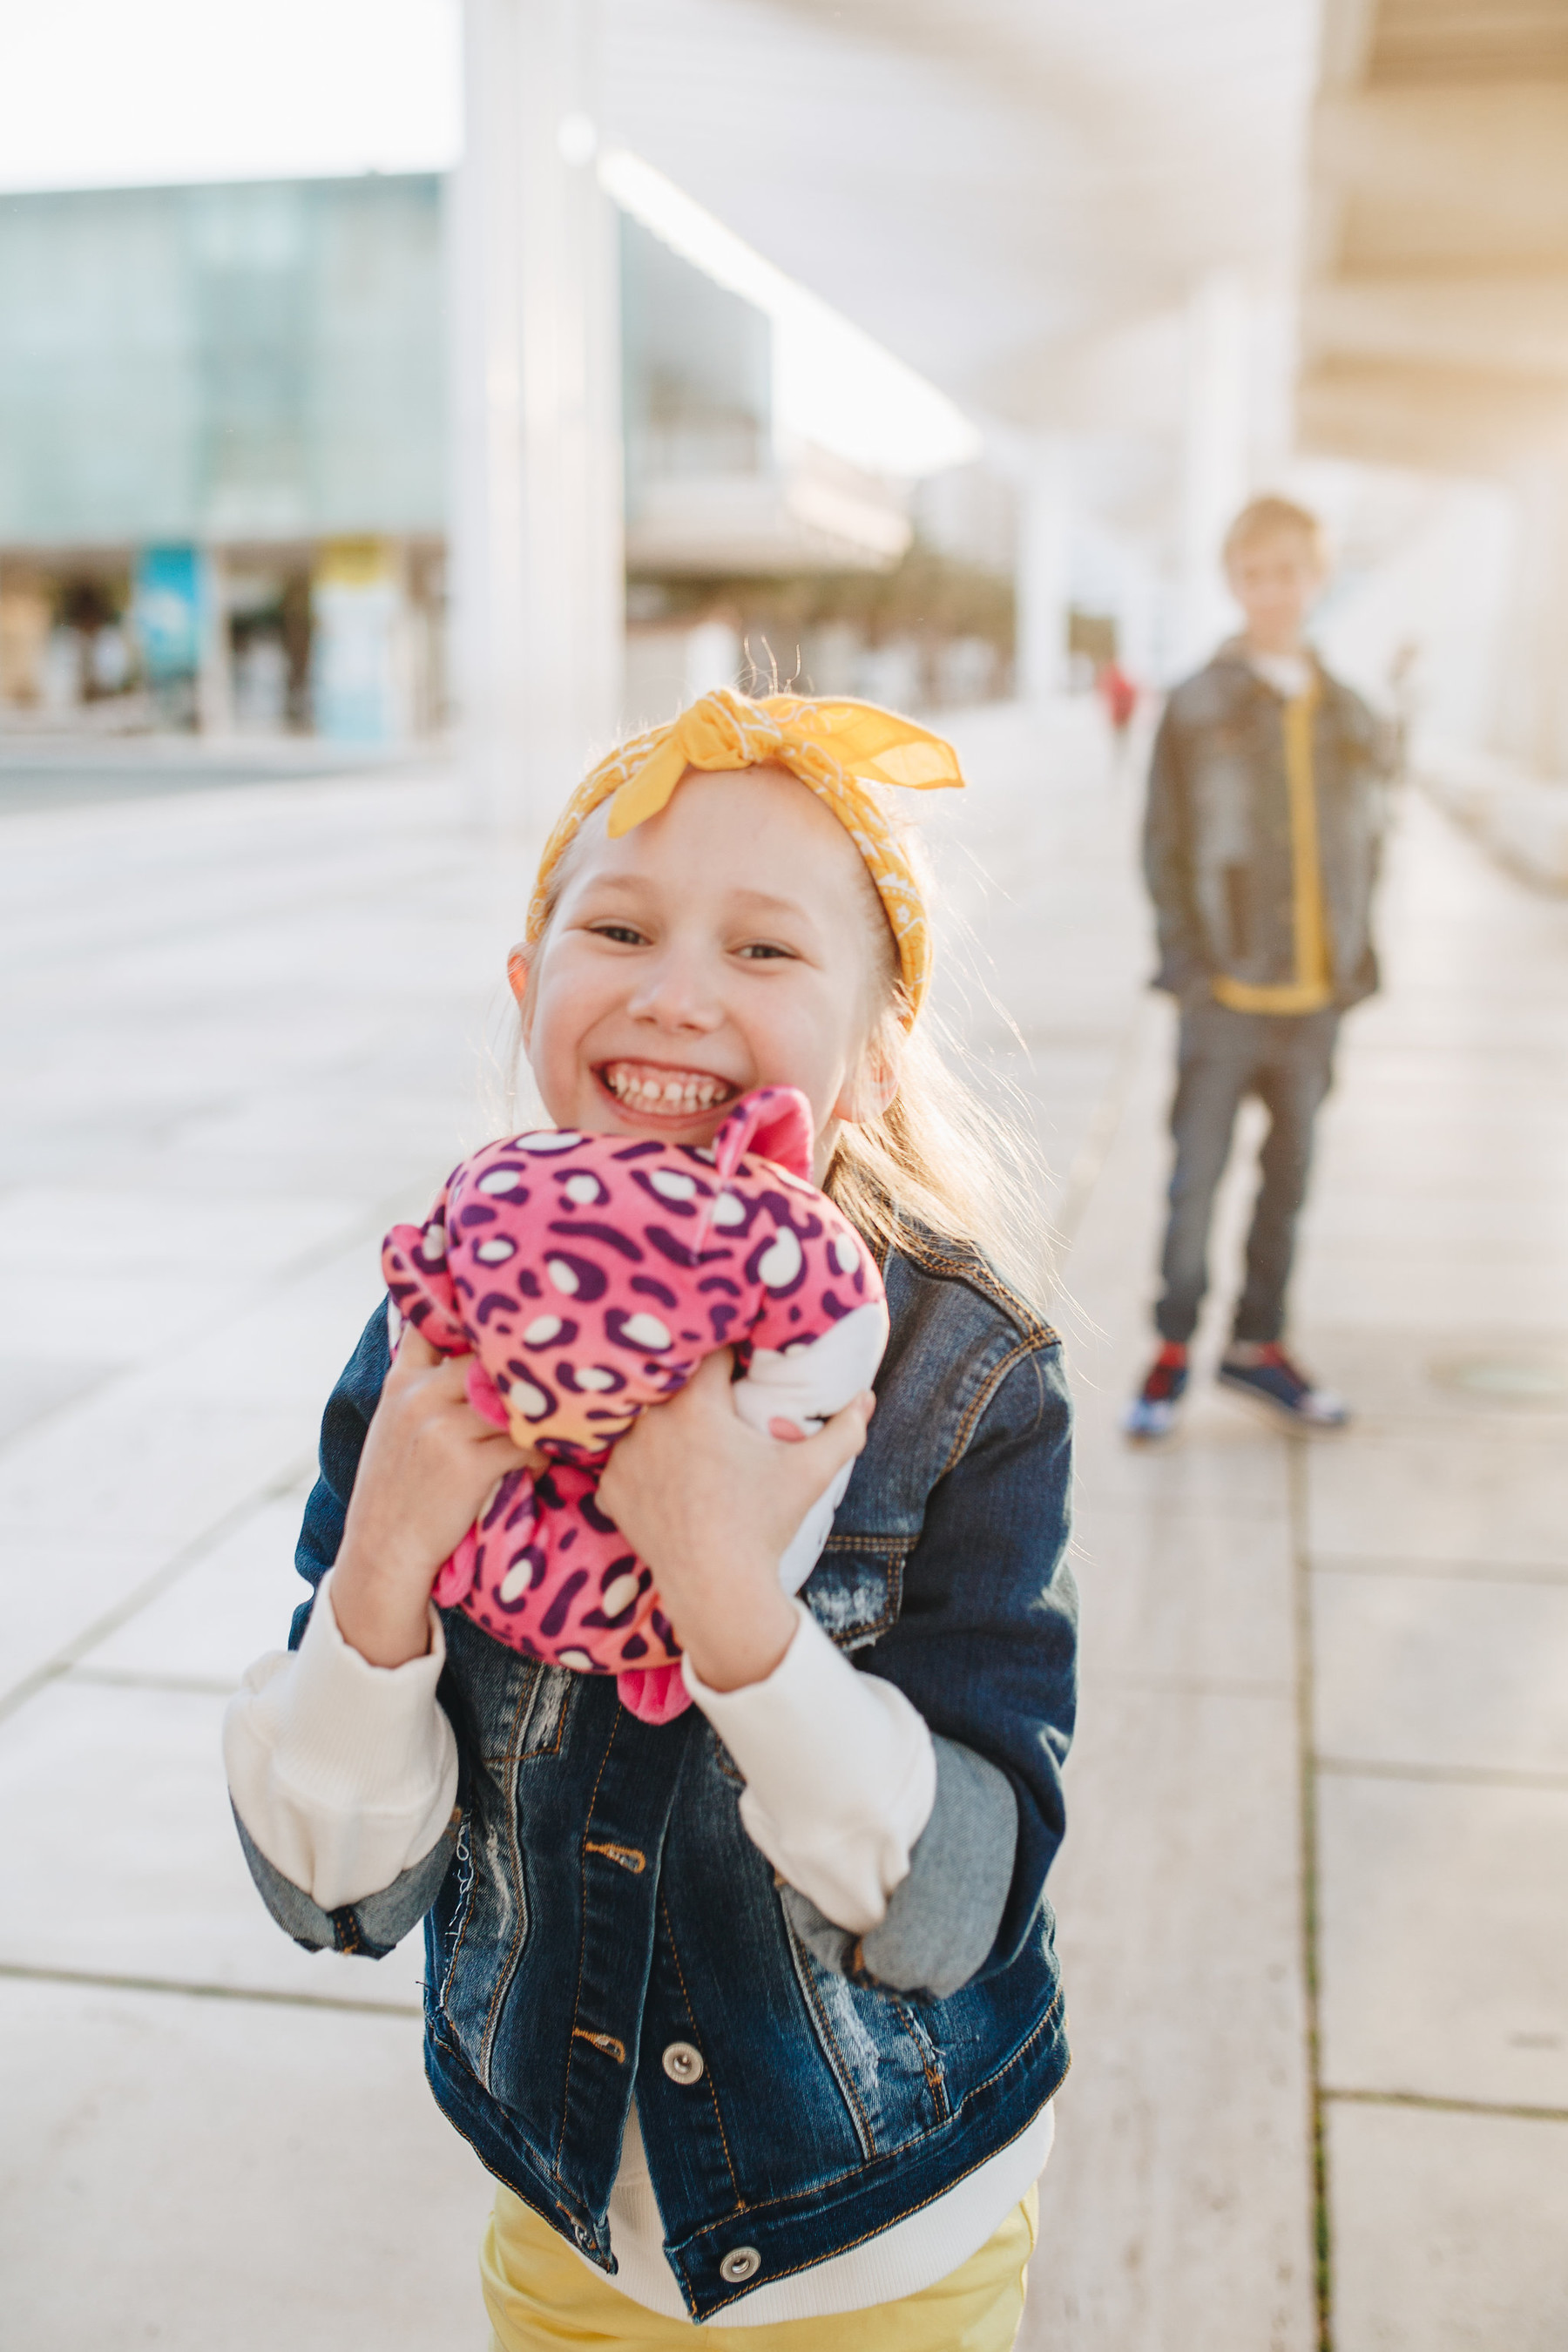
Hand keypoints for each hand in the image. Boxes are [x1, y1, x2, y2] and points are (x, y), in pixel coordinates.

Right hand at [332, 1327, 539, 1668]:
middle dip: (525, 1371)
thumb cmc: (397, 1490)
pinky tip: (536, 1464)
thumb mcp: (394, 1424)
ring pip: (516, 1402)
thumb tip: (476, 1352)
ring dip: (539, 1416)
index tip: (507, 1315)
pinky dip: (540, 1453)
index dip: (470, 1313)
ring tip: (550, 1428)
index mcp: (402, 1382)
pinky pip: (527, 1443)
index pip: (434, 1323)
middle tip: (560, 1376)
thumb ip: (426, 1385)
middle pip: (492, 1359)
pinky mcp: (469, 1464)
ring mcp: (444, 1428)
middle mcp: (421, 1396)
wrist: (383, 1553)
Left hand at [597, 1350, 874, 1692]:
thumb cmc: (765, 1526)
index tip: (739, 1371)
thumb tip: (866, 1398)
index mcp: (696, 1406)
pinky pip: (624, 1458)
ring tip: (687, 1440)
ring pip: (641, 1419)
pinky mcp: (610, 1487)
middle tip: (716, 1406)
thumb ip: (844, 1429)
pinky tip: (663, 1475)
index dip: (727, 1358)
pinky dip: (641, 1462)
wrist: (718, 1590)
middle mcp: (651, 1422)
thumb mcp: (811, 1473)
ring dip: (661, 1422)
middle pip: (671, 1384)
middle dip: (692, 1389)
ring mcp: (625, 1455)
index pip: (709, 1354)